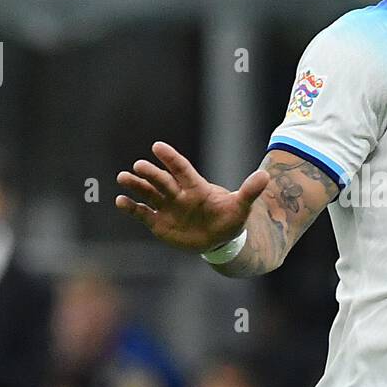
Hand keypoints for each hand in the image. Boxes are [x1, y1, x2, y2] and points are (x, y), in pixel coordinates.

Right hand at [115, 142, 268, 253]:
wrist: (220, 239)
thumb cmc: (230, 219)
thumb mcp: (241, 206)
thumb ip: (249, 191)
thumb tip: (266, 176)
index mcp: (196, 187)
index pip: (181, 169)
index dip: (171, 159)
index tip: (157, 146)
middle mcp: (178, 194)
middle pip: (162, 181)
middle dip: (151, 174)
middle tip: (138, 166)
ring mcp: (167, 208)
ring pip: (148, 194)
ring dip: (136, 186)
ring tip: (123, 177)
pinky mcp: (158, 223)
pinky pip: (142, 214)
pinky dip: (131, 208)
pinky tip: (120, 201)